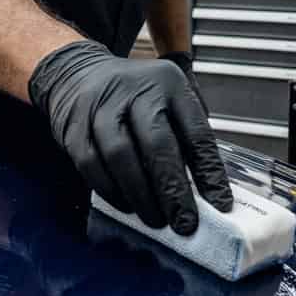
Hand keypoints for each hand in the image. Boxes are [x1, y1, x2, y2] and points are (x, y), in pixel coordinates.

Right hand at [30, 41, 232, 234]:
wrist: (77, 73)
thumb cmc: (133, 95)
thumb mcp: (168, 98)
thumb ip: (185, 136)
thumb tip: (206, 190)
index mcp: (169, 84)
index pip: (195, 131)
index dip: (210, 172)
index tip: (221, 204)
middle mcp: (135, 91)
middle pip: (157, 144)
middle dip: (173, 189)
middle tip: (184, 223)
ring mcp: (100, 107)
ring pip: (121, 156)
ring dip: (140, 195)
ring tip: (156, 219)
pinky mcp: (74, 126)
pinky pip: (91, 164)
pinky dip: (110, 190)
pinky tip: (126, 204)